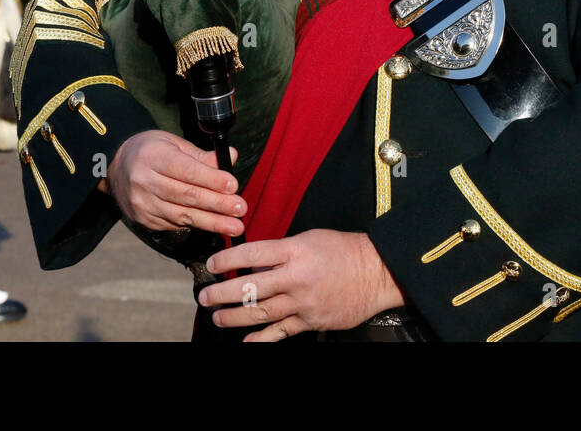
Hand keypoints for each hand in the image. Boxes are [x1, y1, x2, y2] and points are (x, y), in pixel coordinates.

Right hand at [106, 130, 245, 235]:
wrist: (114, 168)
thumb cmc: (151, 151)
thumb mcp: (173, 144)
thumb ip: (202, 155)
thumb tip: (231, 156)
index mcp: (153, 157)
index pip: (186, 170)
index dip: (211, 179)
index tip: (233, 186)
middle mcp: (144, 181)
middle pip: (186, 196)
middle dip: (217, 204)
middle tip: (240, 209)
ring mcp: (142, 204)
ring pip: (182, 215)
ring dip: (212, 222)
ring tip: (234, 226)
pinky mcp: (144, 220)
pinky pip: (174, 224)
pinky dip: (196, 225)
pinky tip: (214, 225)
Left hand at [199, 230, 404, 340]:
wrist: (376, 272)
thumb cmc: (344, 250)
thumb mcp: (310, 239)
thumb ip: (282, 251)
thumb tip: (254, 264)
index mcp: (296, 250)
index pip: (253, 254)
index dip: (227, 260)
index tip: (212, 264)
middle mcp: (297, 277)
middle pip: (251, 287)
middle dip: (223, 294)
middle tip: (204, 296)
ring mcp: (304, 302)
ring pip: (261, 313)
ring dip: (234, 317)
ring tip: (217, 316)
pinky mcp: (311, 321)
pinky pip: (281, 333)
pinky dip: (261, 339)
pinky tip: (245, 341)